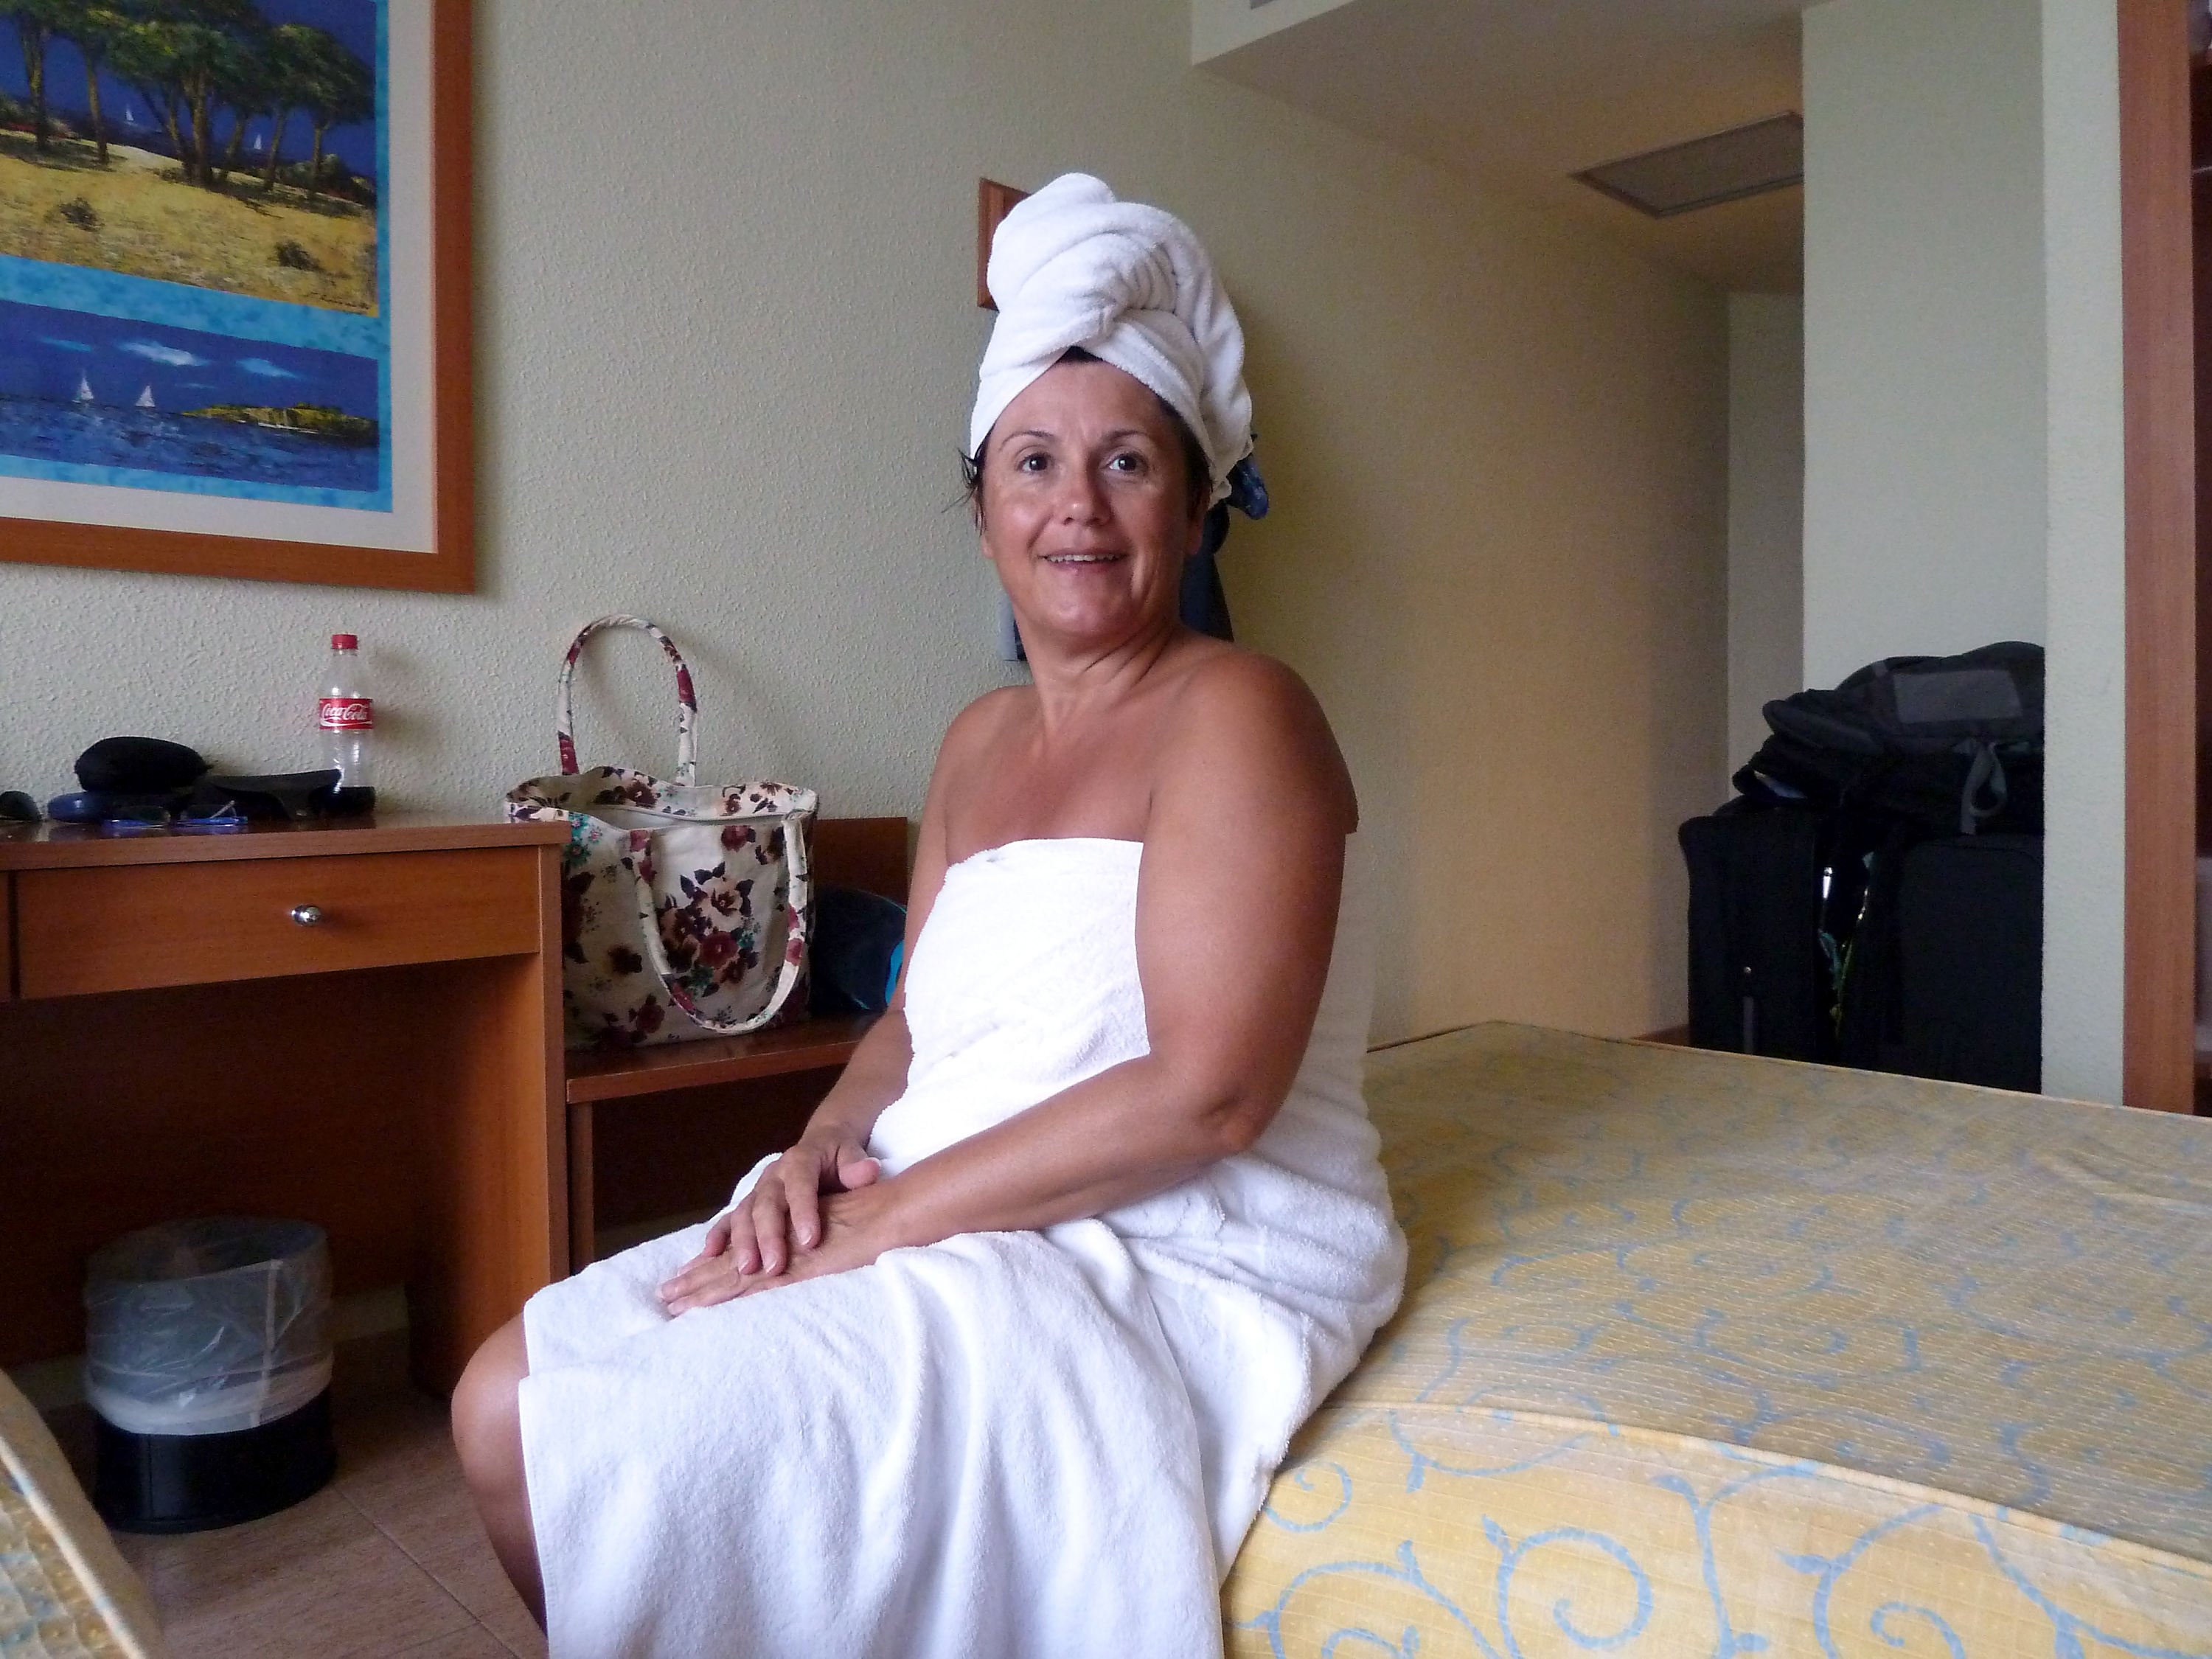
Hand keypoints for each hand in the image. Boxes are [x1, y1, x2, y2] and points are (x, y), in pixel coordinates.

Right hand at [656, 1133, 880, 1309]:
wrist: (821, 1143)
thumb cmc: (839, 1155)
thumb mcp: (851, 1153)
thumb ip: (856, 1165)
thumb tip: (866, 1171)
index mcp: (800, 1161)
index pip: (801, 1186)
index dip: (804, 1213)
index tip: (810, 1241)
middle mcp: (774, 1176)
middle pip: (767, 1205)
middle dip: (768, 1236)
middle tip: (773, 1266)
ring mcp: (758, 1191)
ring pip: (745, 1215)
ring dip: (742, 1243)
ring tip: (745, 1270)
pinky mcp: (749, 1205)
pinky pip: (729, 1221)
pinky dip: (717, 1237)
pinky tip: (707, 1257)